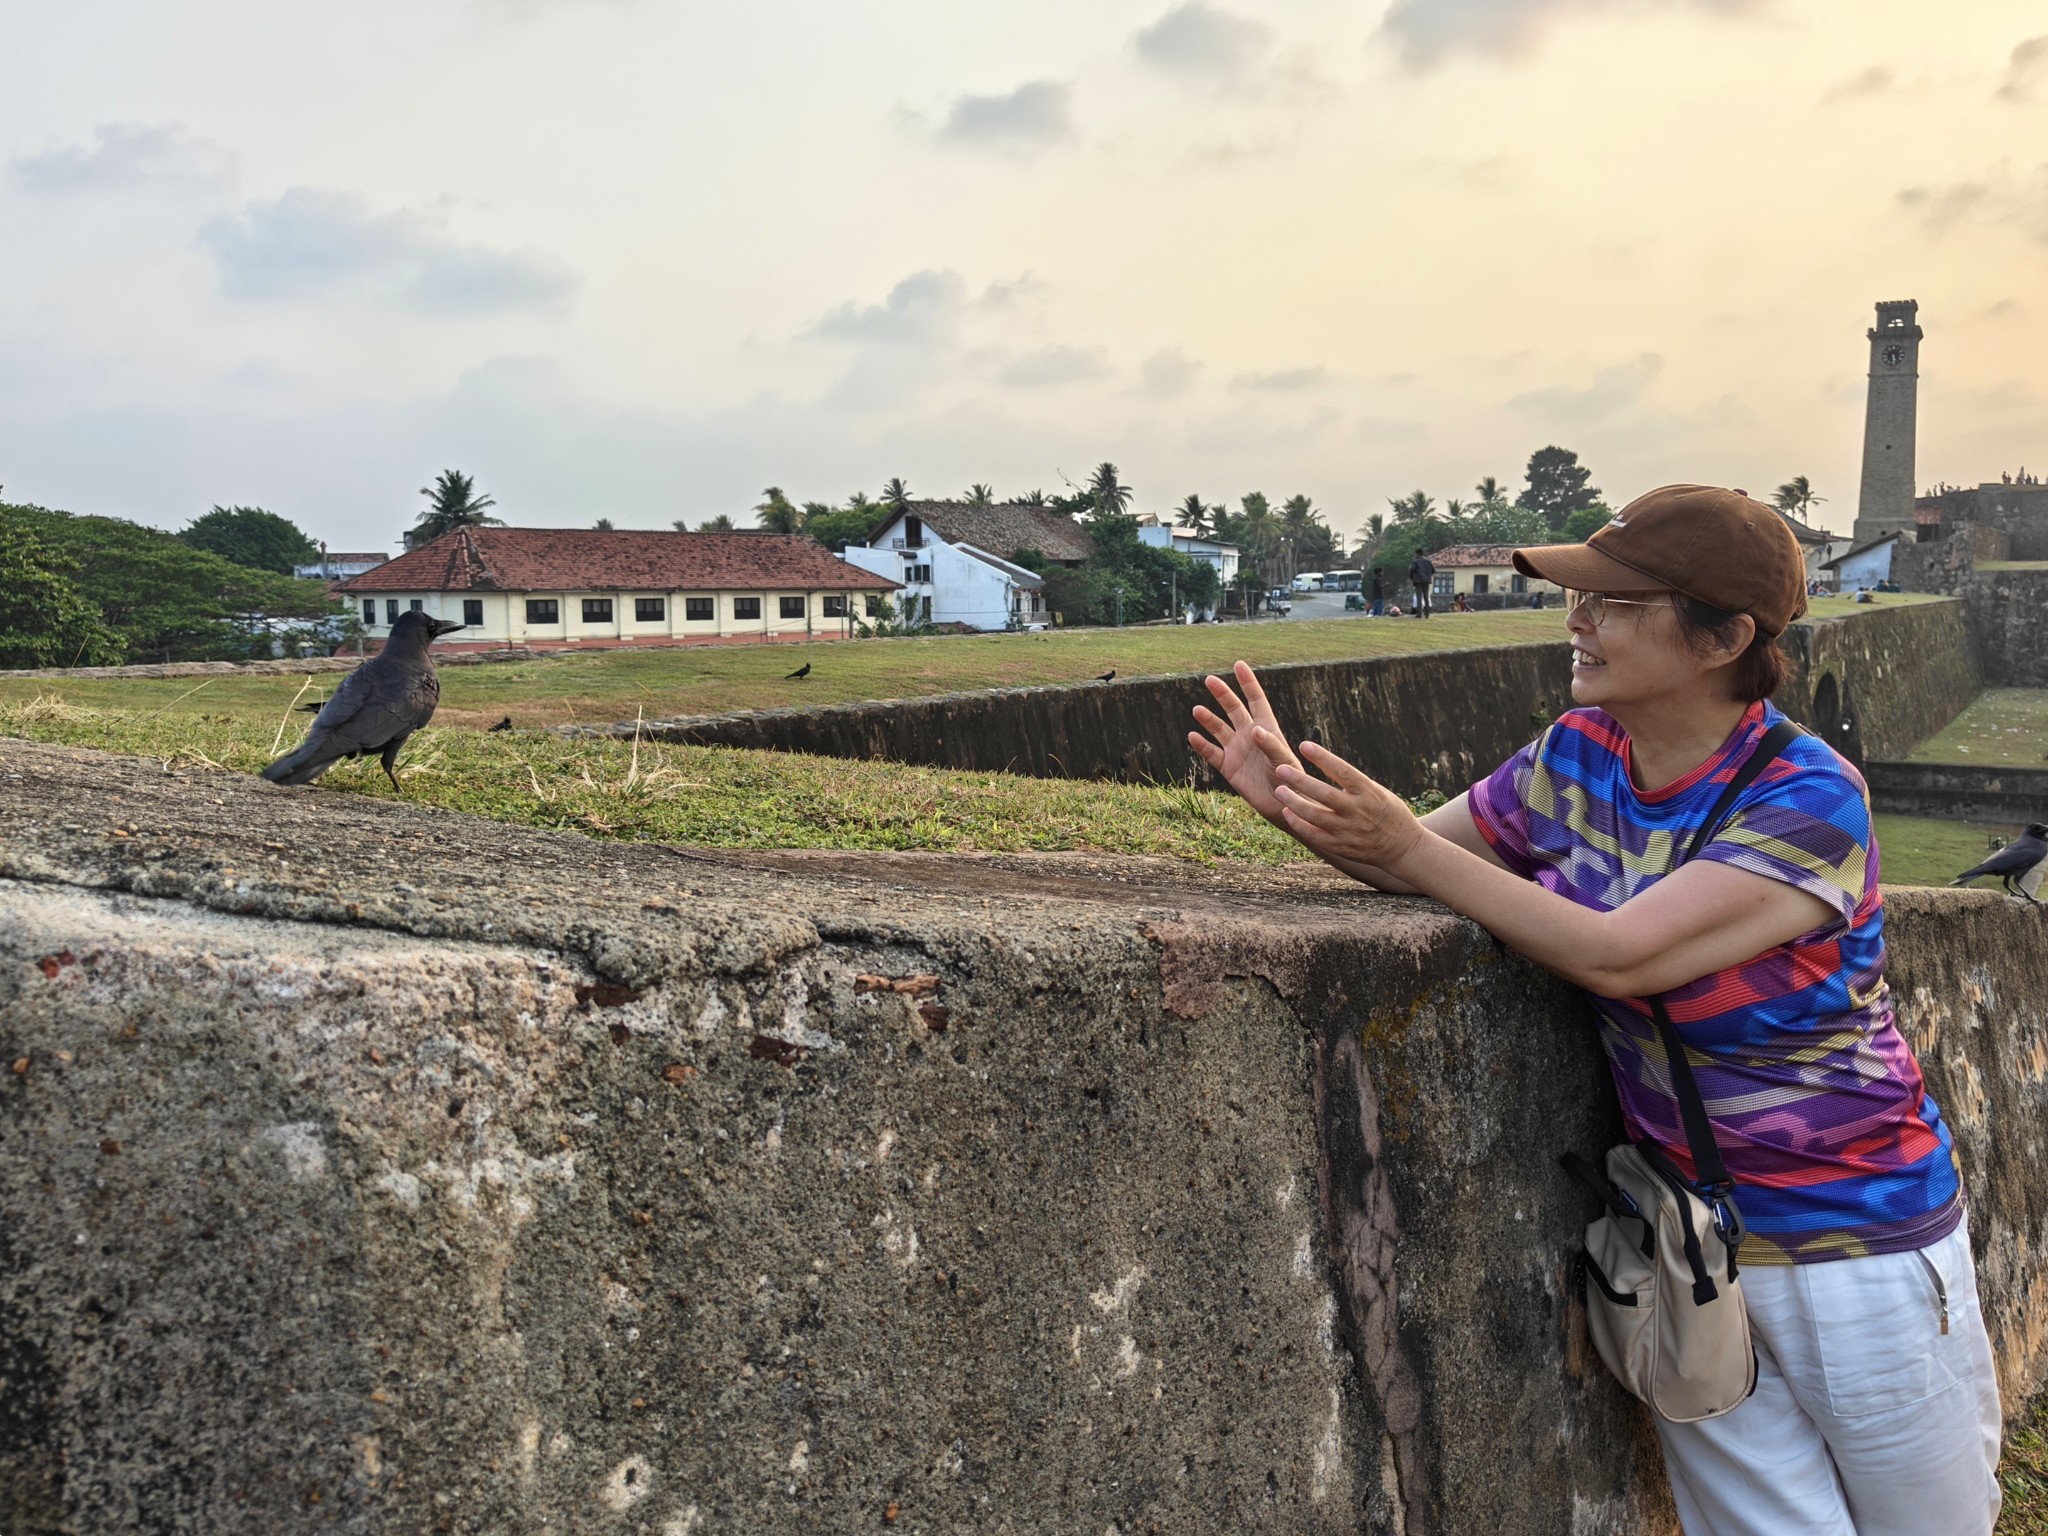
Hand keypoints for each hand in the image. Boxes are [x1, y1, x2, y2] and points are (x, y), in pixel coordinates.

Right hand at [1187, 661, 1299, 824]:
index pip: (1256, 700)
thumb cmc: (1290, 781)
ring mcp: (1237, 751)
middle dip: (1223, 694)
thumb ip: (1270, 745)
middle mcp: (1250, 736)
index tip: (1239, 664)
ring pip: (1219, 729)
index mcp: (1267, 728)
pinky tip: (1193, 737)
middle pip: (1233, 709)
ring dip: (1208, 719)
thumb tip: (1255, 730)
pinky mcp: (1229, 768)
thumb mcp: (1283, 762)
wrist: (1283, 806)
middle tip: (1209, 679)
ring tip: (1197, 710)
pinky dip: (1202, 745)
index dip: (1248, 682)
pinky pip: (1212, 754)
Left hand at [1265, 738, 1424, 873]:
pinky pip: (1314, 835)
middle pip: (1323, 794)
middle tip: (1280, 769)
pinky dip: (1298, 823)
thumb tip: (1325, 764)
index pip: (1342, 771)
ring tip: (1279, 790)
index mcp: (1369, 792)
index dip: (1322, 757)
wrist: (1403, 848)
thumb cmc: (1388, 812)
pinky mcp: (1340, 846)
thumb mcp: (1376, 792)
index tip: (1304, 745)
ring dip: (1293, 802)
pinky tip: (1287, 812)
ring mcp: (1348, 830)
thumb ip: (1352, 783)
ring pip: (1314, 815)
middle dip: (1300, 781)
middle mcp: (1358, 811)